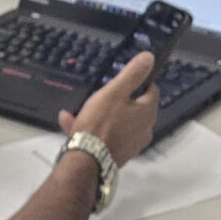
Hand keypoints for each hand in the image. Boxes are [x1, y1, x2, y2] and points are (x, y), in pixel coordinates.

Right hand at [61, 50, 160, 166]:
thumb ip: (132, 74)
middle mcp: (144, 130)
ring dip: (97, 114)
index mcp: (148, 113)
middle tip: (98, 95)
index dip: (137, 82)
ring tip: (77, 110)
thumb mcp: (114, 92)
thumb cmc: (100, 123)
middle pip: (133, 107)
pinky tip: (69, 122)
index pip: (151, 90)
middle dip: (113, 99)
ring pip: (115, 122)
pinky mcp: (117, 155)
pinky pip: (106, 136)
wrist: (85, 162)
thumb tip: (150, 57)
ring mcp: (131, 144)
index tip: (121, 80)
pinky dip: (92, 129)